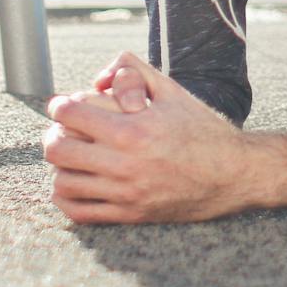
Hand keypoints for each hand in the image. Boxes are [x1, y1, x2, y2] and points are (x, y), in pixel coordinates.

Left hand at [42, 51, 254, 223]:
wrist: (233, 174)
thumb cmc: (202, 129)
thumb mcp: (173, 91)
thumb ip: (136, 72)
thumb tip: (100, 73)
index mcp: (135, 129)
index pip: (72, 114)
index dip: (59, 105)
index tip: (61, 105)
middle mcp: (126, 163)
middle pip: (59, 149)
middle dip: (53, 134)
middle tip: (59, 129)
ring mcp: (126, 193)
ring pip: (64, 182)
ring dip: (59, 166)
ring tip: (69, 156)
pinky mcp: (131, 214)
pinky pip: (80, 212)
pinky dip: (67, 198)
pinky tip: (74, 183)